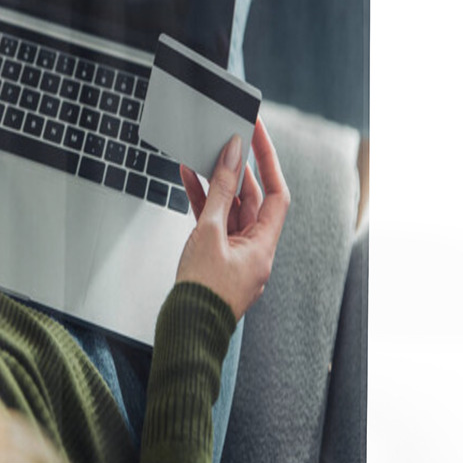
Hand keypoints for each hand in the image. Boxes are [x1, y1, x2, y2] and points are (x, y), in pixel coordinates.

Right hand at [176, 117, 290, 321]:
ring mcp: (234, 253)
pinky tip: (189, 181)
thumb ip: (221, 191)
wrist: (185, 329)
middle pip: (252, 199)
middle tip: (226, 141)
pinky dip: (203, 202)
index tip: (258, 134)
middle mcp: (254, 249)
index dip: (269, 160)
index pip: (277, 193)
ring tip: (202, 156)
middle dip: (237, 170)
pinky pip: (213, 222)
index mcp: (263, 246)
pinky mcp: (215, 256)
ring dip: (216, 184)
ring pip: (229, 209)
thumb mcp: (209, 232)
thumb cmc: (202, 292)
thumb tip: (232, 157)